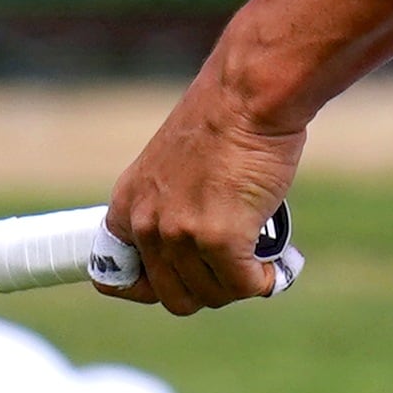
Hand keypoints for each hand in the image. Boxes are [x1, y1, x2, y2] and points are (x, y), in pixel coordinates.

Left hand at [98, 70, 305, 314]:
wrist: (249, 96)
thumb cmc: (225, 120)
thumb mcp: (177, 165)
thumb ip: (174, 206)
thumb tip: (198, 249)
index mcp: (130, 203)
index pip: (115, 275)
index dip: (151, 286)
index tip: (182, 280)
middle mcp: (148, 224)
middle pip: (174, 296)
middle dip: (209, 287)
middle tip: (235, 264)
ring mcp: (181, 235)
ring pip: (212, 295)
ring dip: (240, 282)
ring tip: (260, 254)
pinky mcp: (220, 240)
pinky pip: (243, 285)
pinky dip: (264, 280)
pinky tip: (276, 263)